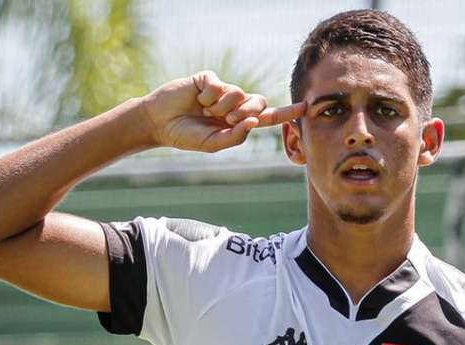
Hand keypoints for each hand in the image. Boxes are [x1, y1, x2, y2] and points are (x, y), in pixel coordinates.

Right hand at [141, 71, 305, 152]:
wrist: (159, 123)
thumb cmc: (186, 136)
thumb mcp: (213, 144)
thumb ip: (235, 137)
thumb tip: (254, 122)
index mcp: (238, 122)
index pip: (267, 117)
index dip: (286, 112)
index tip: (305, 107)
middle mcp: (234, 105)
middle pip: (258, 101)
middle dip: (246, 112)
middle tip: (226, 119)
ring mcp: (222, 91)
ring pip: (238, 93)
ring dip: (222, 106)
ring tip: (205, 110)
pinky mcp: (208, 79)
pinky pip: (219, 84)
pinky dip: (208, 95)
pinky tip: (197, 98)